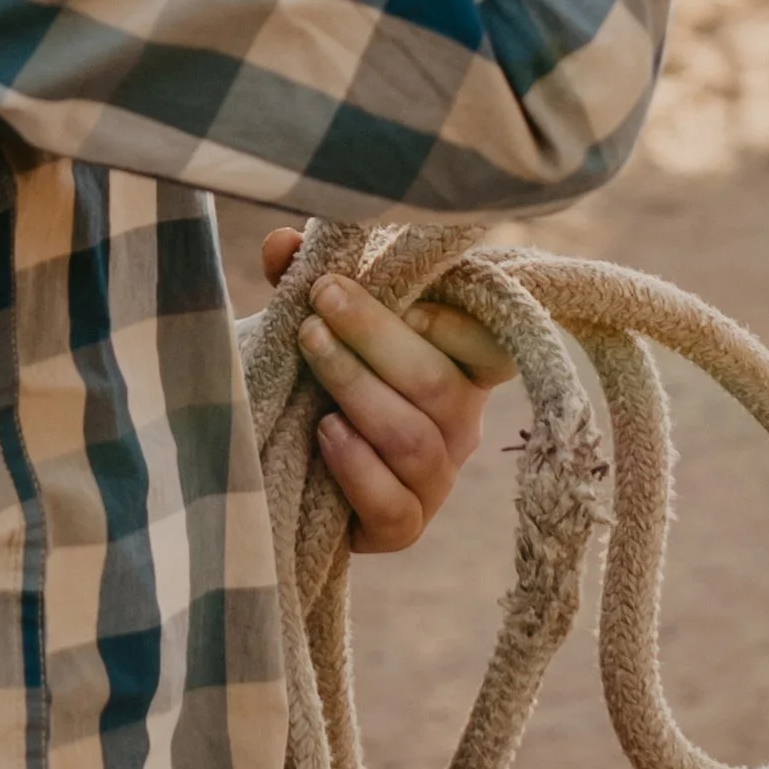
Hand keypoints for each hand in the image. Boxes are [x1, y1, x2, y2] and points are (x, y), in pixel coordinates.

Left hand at [261, 227, 517, 554]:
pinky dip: (358, 469)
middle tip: (322, 299)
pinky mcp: (405, 527)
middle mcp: (463, 421)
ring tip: (312, 350)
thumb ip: (303, 278)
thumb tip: (282, 242)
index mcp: (462, 363)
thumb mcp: (318, 319)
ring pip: (416, 440)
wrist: (290, 457)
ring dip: (359, 391)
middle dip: (376, 336)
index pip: (487, 342)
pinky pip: (395, 507)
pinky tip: (323, 431)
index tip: (393, 286)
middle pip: (439, 384)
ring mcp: (439, 479)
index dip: (450, 319)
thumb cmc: (320, 370)